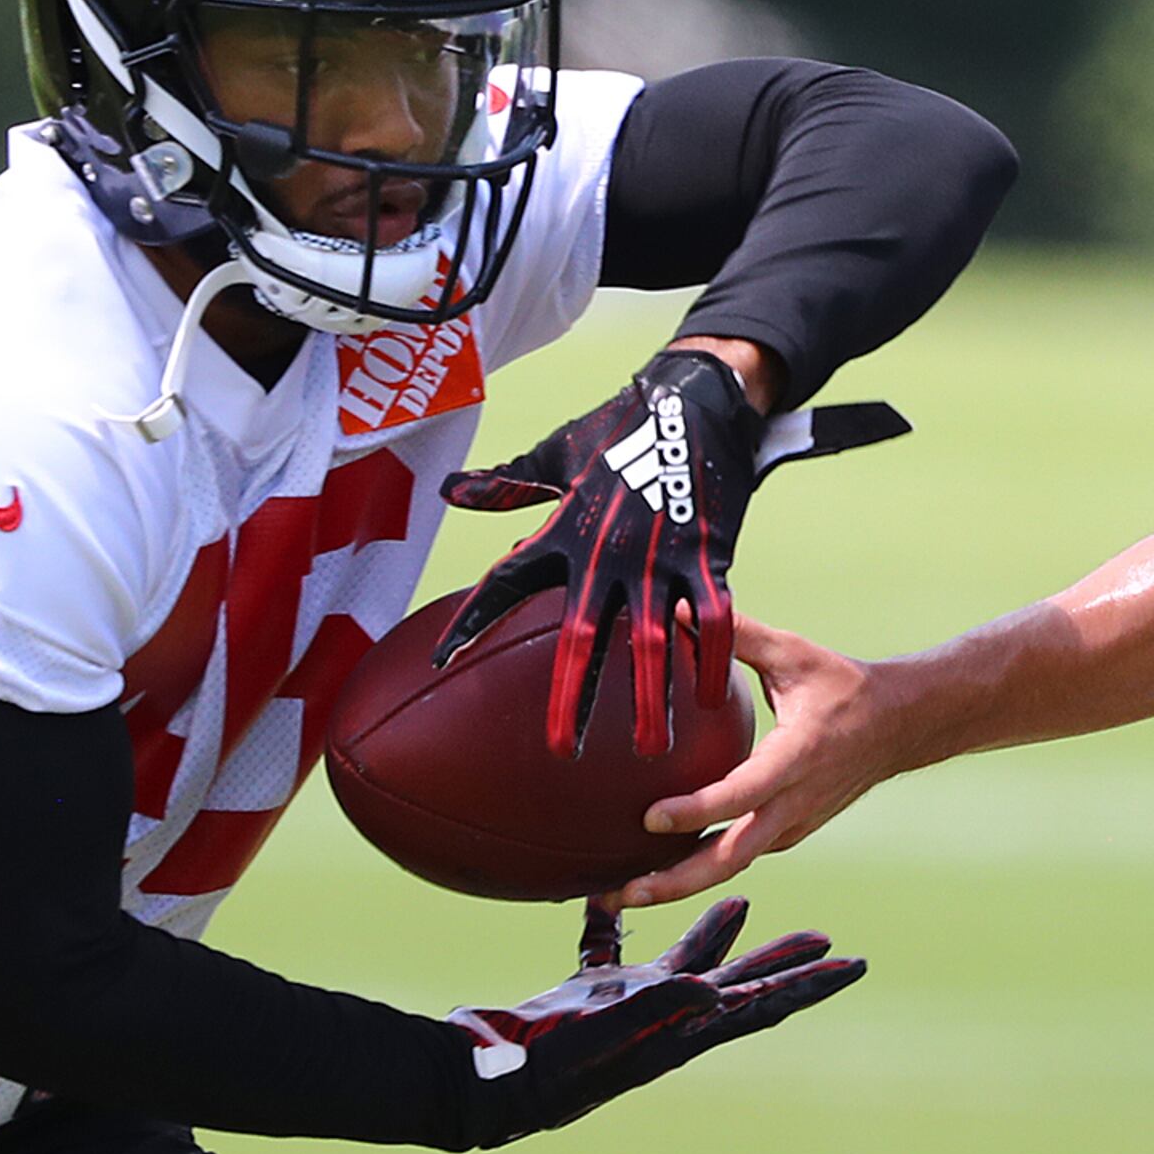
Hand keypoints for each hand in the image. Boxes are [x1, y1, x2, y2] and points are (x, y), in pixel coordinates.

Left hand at [439, 348, 767, 756]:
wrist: (690, 403)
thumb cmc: (617, 430)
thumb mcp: (555, 455)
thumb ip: (506, 484)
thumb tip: (451, 491)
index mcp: (563, 530)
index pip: (505, 581)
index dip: (471, 621)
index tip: (441, 662)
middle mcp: (606, 552)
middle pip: (582, 636)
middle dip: (574, 696)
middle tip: (563, 750)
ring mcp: (659, 557)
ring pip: (653, 641)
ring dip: (651, 697)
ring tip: (652, 750)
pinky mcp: (706, 555)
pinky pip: (712, 618)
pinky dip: (712, 659)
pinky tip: (710, 700)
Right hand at [445, 895, 861, 1146]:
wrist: (492, 1080)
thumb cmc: (554, 1062)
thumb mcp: (616, 1031)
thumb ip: (665, 1007)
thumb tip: (715, 991)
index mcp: (686, 1028)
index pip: (765, 1001)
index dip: (811, 983)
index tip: (855, 965)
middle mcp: (666, 1016)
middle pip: (740, 980)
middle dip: (781, 957)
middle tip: (824, 936)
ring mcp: (628, 1003)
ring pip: (683, 960)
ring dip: (714, 932)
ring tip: (743, 900)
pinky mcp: (587, 990)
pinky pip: (608, 946)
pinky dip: (613, 920)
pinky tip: (613, 894)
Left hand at [615, 618, 938, 908]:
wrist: (900, 726)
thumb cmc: (843, 685)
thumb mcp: (793, 653)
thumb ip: (737, 634)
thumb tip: (679, 608)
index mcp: (796, 758)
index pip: (742, 794)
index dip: (697, 811)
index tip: (650, 818)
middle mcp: (794, 802)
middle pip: (730, 859)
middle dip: (672, 882)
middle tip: (616, 893)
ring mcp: (793, 825)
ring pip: (731, 866)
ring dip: (676, 884)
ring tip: (617, 895)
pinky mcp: (788, 833)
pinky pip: (739, 856)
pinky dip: (699, 868)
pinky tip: (655, 869)